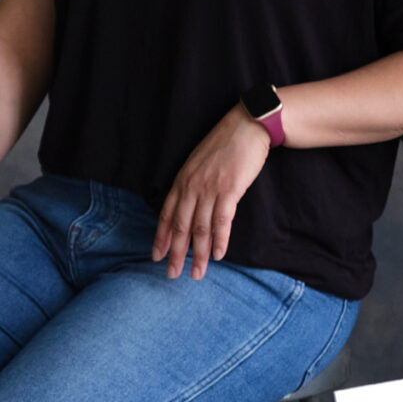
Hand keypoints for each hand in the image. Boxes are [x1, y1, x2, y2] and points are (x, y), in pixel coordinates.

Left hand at [152, 106, 270, 280]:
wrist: (246, 127)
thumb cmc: (224, 145)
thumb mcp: (198, 163)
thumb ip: (191, 184)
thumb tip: (188, 206)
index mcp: (182, 180)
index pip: (167, 215)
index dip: (161, 237)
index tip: (156, 256)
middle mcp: (191, 187)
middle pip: (180, 227)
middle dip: (176, 253)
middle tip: (172, 274)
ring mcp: (209, 189)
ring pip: (200, 229)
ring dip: (199, 254)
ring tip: (197, 273)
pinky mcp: (229, 190)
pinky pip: (222, 221)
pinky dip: (220, 240)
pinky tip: (219, 255)